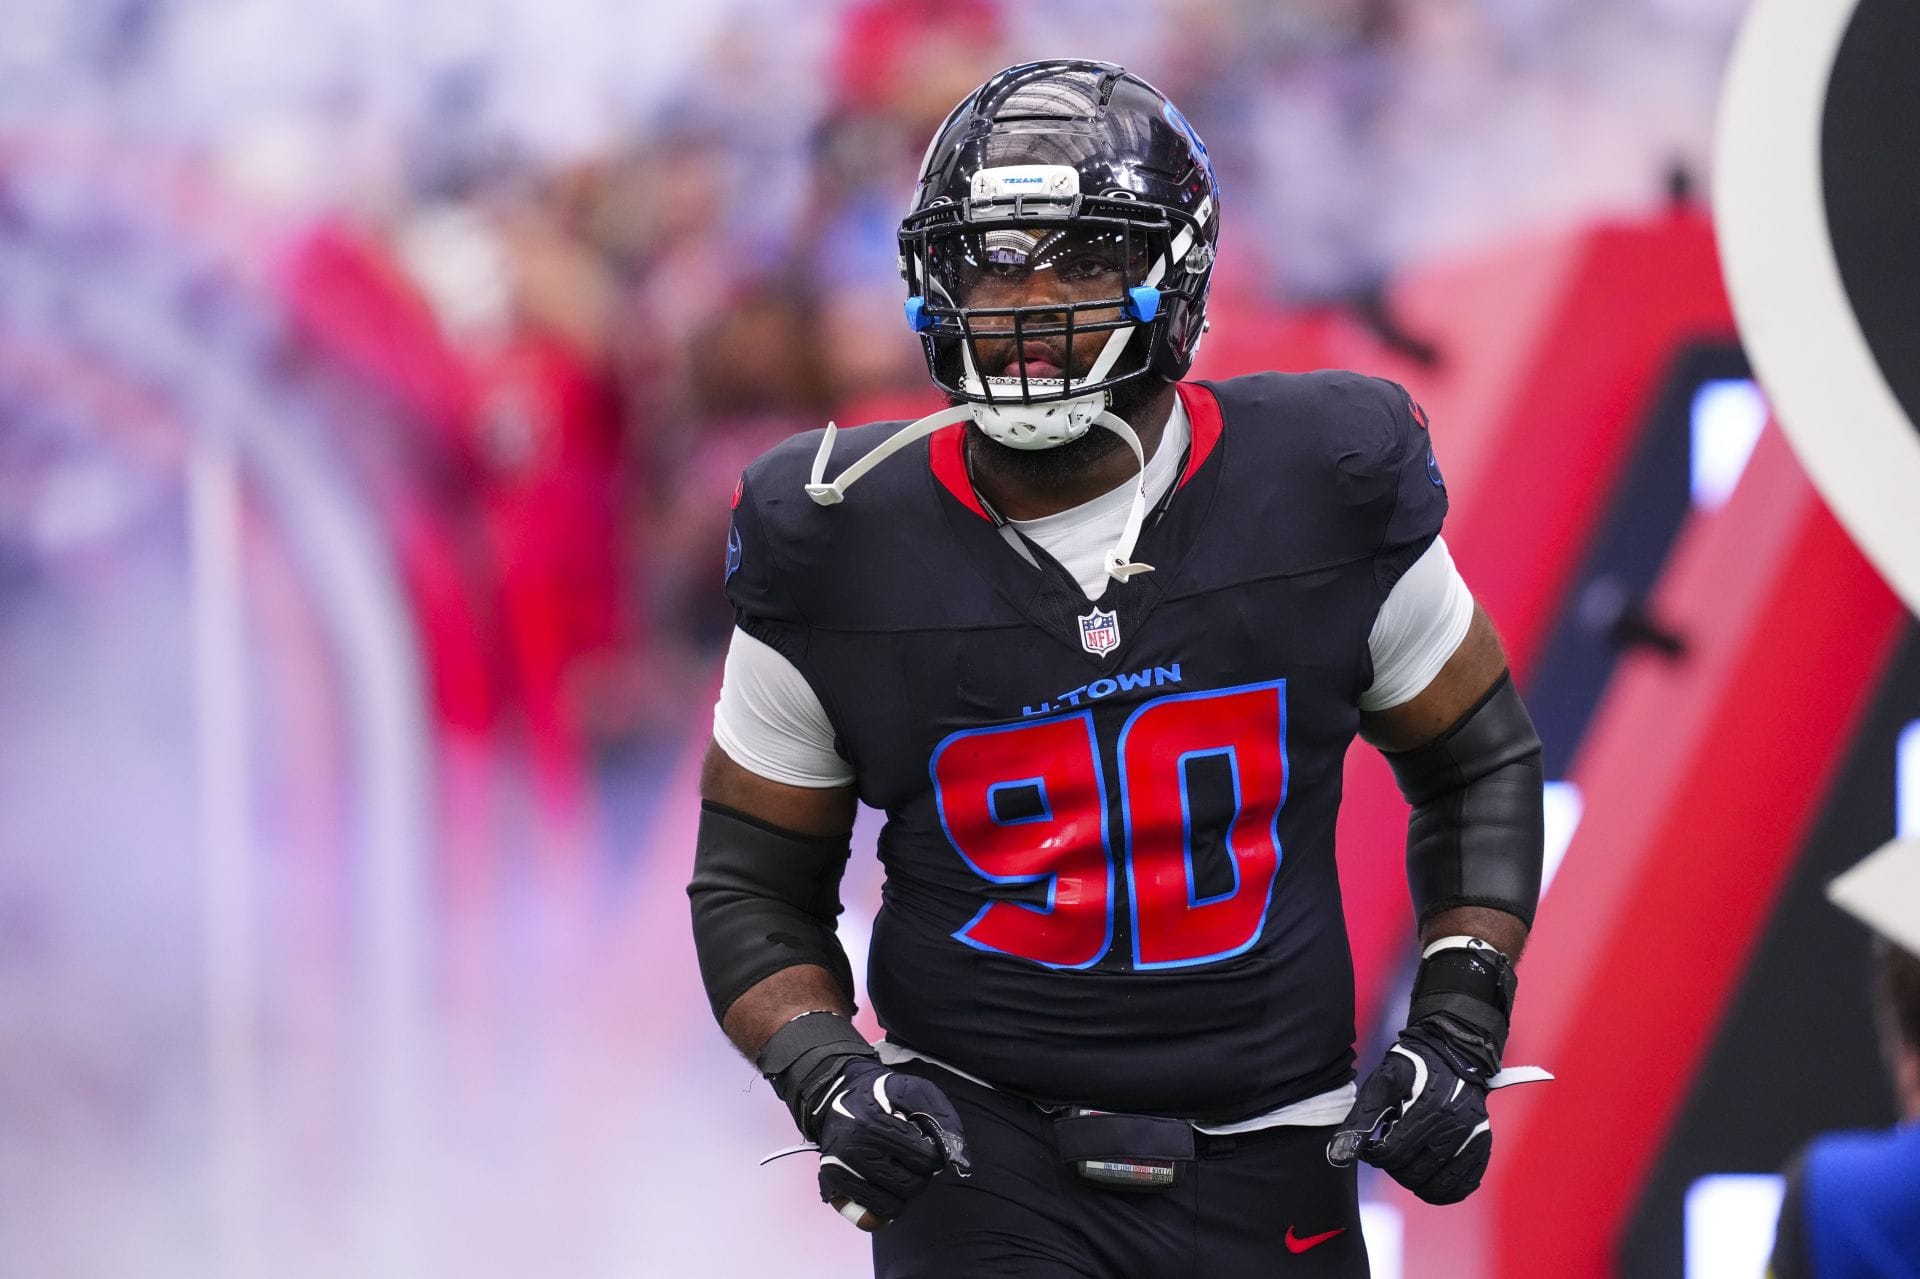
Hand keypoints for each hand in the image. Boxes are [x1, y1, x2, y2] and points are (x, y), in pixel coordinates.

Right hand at [758, 1013, 969, 1228]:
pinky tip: (884, 1188)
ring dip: (903, 1192)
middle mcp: (854, 1150)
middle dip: (920, 1174)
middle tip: (911, 1158)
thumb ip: (943, 1119)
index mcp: (875, 1124)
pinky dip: (883, 1207)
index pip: (926, 1160)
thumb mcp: (917, 1091)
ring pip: (892, 1206)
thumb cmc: (883, 1094)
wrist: (837, 1094)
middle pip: (911, 1186)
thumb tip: (960, 1160)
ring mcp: (841, 1171)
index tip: (926, 1145)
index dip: (935, 1155)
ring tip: (896, 1169)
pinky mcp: (832, 1187)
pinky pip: (870, 1217)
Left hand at [1327, 1012, 1498, 1204]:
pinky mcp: (1482, 1147)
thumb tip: (1337, 1154)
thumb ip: (1360, 1119)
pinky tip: (1427, 1176)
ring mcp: (1473, 1139)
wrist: (1452, 1052)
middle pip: (1413, 1174)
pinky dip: (1441, 1190)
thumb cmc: (1410, 1068)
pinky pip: (1461, 1187)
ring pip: (1436, 1187)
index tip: (1370, 1146)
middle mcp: (1455, 1127)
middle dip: (1392, 1167)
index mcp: (1428, 1108)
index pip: (1392, 1154)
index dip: (1373, 1155)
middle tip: (1389, 1149)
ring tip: (1406, 1161)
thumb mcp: (1380, 1084)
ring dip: (1413, 1181)